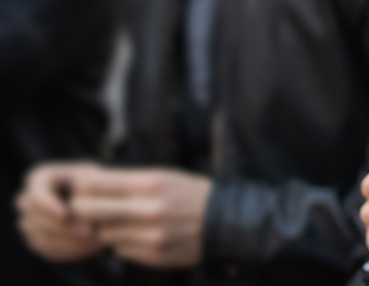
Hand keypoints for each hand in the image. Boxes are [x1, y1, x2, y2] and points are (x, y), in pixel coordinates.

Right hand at [15, 162, 107, 261]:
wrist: (101, 201)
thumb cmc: (99, 184)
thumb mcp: (97, 180)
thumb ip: (86, 188)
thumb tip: (74, 205)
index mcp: (40, 178)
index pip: (35, 194)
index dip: (47, 205)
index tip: (66, 215)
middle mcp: (28, 200)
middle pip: (36, 218)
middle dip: (64, 227)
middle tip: (90, 232)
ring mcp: (29, 222)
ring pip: (41, 237)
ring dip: (69, 241)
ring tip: (96, 240)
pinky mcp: (37, 241)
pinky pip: (47, 250)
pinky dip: (69, 250)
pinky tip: (91, 247)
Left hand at [69, 167, 212, 269]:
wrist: (223, 222)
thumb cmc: (188, 194)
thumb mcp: (162, 177)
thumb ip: (125, 181)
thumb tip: (83, 184)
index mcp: (150, 183)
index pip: (94, 185)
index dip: (80, 187)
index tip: (82, 189)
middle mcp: (148, 209)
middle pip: (89, 211)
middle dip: (82, 210)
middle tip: (87, 209)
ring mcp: (150, 235)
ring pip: (103, 233)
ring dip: (107, 228)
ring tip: (125, 221)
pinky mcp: (153, 255)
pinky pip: (120, 249)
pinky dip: (124, 243)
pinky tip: (141, 235)